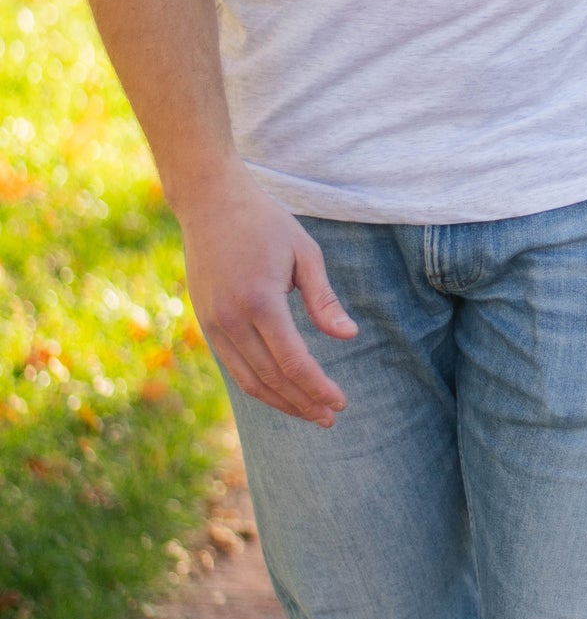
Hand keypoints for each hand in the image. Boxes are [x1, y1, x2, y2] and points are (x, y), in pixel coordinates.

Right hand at [175, 163, 356, 426]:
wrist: (209, 201)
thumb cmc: (265, 222)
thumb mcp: (304, 252)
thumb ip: (323, 299)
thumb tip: (348, 336)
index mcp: (260, 301)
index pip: (293, 361)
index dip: (318, 387)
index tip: (340, 403)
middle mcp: (231, 319)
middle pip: (272, 378)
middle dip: (304, 402)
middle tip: (331, 416)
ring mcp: (213, 324)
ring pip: (249, 380)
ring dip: (281, 402)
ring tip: (311, 413)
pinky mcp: (206, 324)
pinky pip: (234, 367)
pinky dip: (259, 386)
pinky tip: (281, 392)